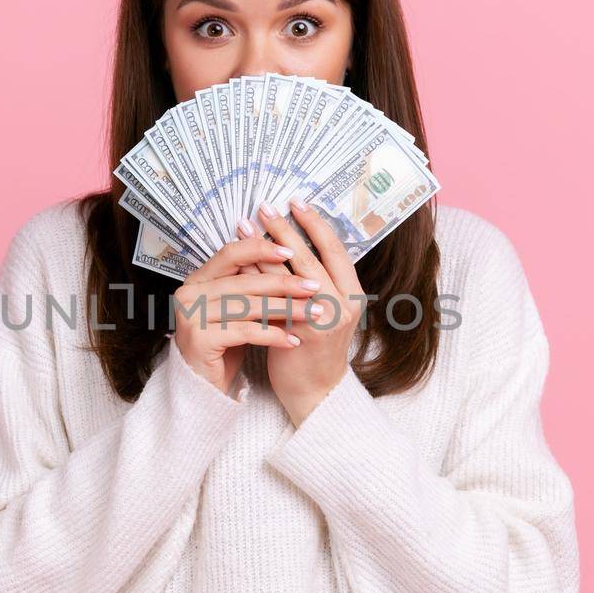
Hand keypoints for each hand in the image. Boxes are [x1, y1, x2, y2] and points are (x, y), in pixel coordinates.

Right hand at [171, 234, 323, 395]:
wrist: (204, 388)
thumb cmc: (224, 347)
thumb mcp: (238, 311)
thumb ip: (251, 286)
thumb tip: (289, 261)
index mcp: (198, 280)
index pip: (230, 254)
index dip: (261, 249)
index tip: (292, 251)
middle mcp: (189, 294)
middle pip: (243, 281)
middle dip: (283, 284)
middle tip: (313, 287)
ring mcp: (191, 316)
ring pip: (248, 306)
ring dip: (285, 309)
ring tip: (311, 313)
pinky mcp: (199, 339)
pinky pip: (245, 332)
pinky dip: (272, 335)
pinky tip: (292, 340)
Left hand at [253, 198, 365, 425]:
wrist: (315, 390)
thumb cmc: (315, 347)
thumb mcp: (326, 310)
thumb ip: (317, 281)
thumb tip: (290, 243)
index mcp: (353, 293)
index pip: (335, 248)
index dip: (315, 223)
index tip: (296, 202)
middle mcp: (344, 303)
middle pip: (311, 256)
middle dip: (285, 229)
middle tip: (265, 208)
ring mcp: (324, 318)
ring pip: (290, 274)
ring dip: (265, 248)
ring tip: (246, 226)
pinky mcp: (301, 332)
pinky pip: (274, 297)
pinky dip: (256, 278)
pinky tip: (240, 263)